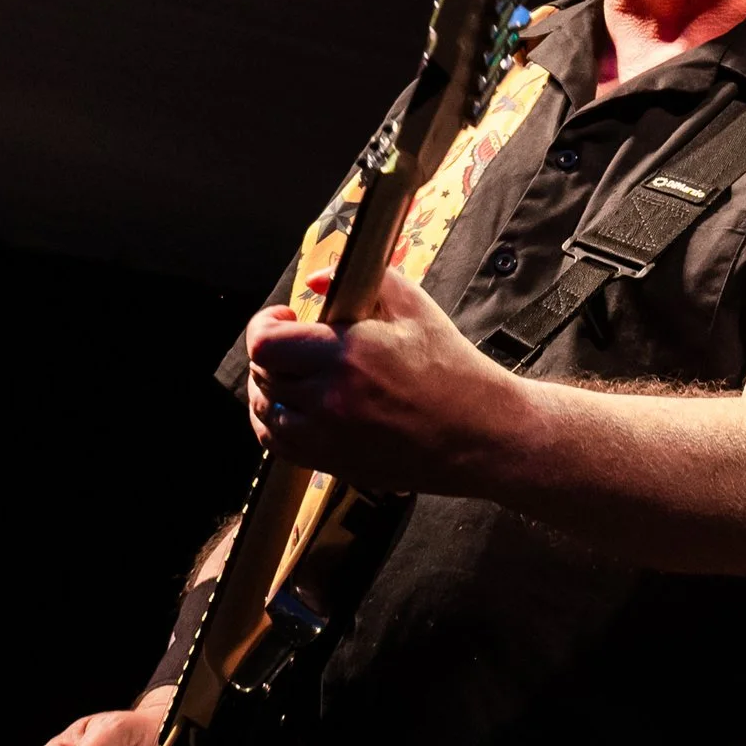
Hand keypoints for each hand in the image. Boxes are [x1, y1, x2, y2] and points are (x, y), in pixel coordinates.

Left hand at [243, 269, 527, 491]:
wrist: (482, 434)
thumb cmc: (454, 372)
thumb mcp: (415, 308)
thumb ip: (362, 283)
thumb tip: (319, 280)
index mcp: (346, 357)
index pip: (266, 343)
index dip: (264, 324)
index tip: (284, 317)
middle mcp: (329, 401)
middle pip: (263, 375)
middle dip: (273, 351)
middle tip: (294, 341)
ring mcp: (329, 439)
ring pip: (265, 412)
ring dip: (268, 388)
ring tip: (289, 374)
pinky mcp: (335, 464)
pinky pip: (279, 445)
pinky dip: (274, 424)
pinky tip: (291, 408)